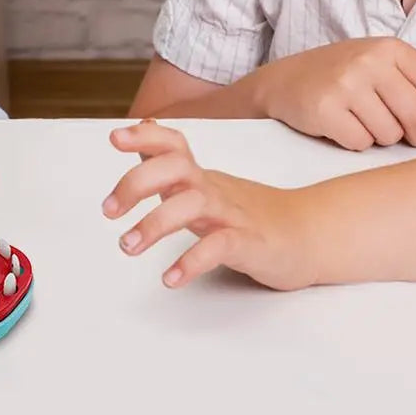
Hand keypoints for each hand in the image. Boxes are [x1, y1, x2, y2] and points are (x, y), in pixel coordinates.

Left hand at [102, 120, 314, 290]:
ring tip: (127, 246)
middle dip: (135, 183)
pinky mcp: (248, 243)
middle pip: (174, 168)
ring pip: (191, 205)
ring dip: (154, 224)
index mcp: (199, 176)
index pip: (173, 144)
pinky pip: (218, 247)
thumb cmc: (247, 213)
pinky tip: (170, 277)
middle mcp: (212, 188)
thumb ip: (171, 169)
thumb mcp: (203, 187)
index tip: (115, 138)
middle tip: (108, 211)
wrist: (307, 235)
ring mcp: (231, 214)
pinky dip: (191, 261)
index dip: (145, 137)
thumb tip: (141, 138)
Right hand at [253, 38, 415, 150]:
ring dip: (378, 137)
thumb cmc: (339, 74)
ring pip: (389, 134)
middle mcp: (369, 61)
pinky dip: (353, 142)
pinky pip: (360, 142)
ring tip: (358, 119)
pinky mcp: (325, 107)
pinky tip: (340, 125)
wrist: (282, 81)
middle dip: (410, 133)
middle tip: (394, 128)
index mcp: (390, 48)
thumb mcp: (384, 65)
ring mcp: (345, 83)